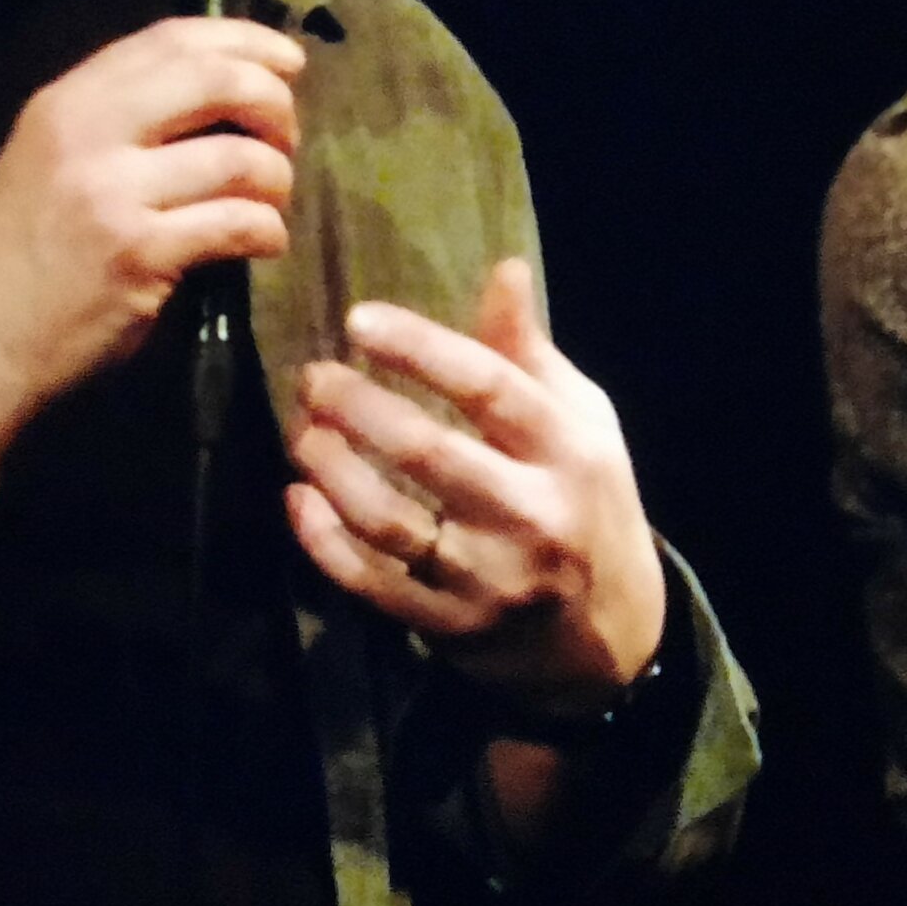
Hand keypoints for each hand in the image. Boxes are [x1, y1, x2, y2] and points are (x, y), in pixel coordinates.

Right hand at [0, 16, 301, 432]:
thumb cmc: (19, 260)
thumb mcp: (50, 162)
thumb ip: (120, 121)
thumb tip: (222, 95)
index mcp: (65, 100)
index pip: (171, 38)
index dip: (245, 40)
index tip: (289, 61)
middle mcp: (86, 132)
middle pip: (216, 80)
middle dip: (275, 103)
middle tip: (288, 137)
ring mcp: (111, 192)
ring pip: (240, 158)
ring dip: (277, 180)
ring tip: (270, 203)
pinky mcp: (139, 253)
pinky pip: (238, 223)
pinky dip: (268, 232)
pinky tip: (263, 244)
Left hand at [285, 259, 668, 718]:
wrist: (608, 637)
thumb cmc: (587, 500)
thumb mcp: (582, 422)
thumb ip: (531, 353)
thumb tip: (503, 268)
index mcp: (569, 451)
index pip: (490, 387)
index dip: (420, 348)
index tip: (358, 319)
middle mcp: (531, 515)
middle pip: (430, 453)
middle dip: (358, 407)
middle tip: (312, 376)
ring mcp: (489, 580)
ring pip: (390, 522)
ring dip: (331, 470)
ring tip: (301, 430)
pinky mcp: (450, 627)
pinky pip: (371, 582)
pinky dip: (324, 540)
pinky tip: (298, 498)